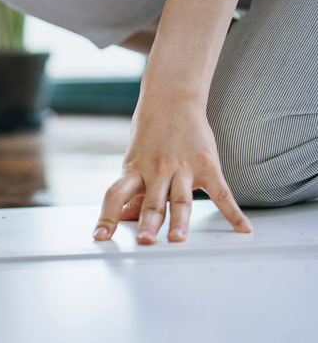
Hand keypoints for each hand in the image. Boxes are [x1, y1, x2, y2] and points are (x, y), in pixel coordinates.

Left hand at [93, 100, 252, 243]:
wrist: (172, 100)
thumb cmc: (150, 135)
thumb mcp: (134, 162)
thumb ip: (132, 193)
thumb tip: (122, 220)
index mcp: (134, 171)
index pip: (115, 196)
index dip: (107, 217)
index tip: (99, 237)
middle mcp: (157, 171)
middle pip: (151, 201)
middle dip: (148, 223)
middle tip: (145, 242)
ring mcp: (183, 169)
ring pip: (181, 199)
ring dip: (179, 221)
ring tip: (177, 239)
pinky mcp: (207, 166)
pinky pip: (221, 193)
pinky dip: (233, 212)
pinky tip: (243, 229)